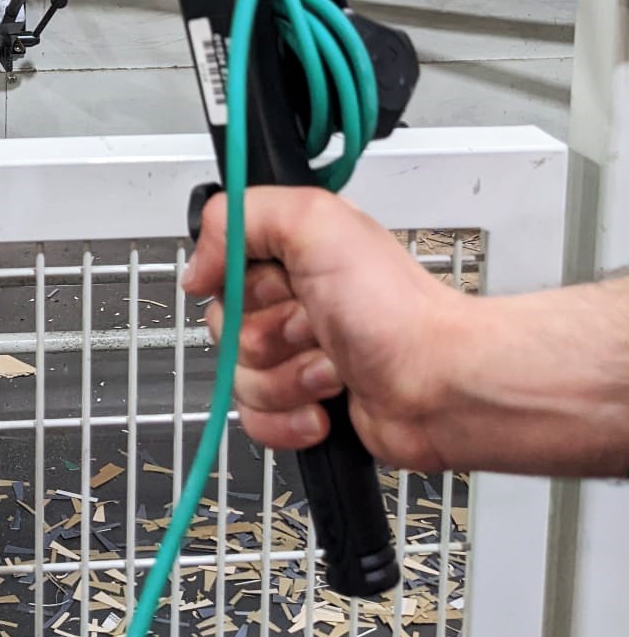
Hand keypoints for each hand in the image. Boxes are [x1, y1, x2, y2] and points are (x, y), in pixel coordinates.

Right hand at [181, 185, 470, 473]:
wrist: (439, 386)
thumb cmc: (396, 309)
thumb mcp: (314, 222)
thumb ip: (240, 216)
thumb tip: (197, 265)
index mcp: (291, 253)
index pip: (220, 269)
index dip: (242, 286)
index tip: (278, 285)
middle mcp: (291, 302)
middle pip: (224, 329)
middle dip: (269, 336)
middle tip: (315, 325)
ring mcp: (296, 357)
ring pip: (239, 379)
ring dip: (287, 379)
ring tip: (334, 366)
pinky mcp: (302, 405)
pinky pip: (255, 420)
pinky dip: (288, 420)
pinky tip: (325, 407)